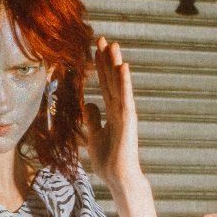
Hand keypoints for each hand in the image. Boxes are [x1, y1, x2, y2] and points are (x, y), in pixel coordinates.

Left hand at [83, 36, 146, 196]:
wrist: (118, 178)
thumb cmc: (108, 161)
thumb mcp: (93, 136)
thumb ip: (92, 120)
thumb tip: (89, 104)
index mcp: (112, 112)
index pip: (105, 84)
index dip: (100, 67)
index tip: (96, 49)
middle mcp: (120, 109)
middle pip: (112, 79)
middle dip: (106, 59)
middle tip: (102, 38)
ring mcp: (125, 114)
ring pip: (119, 84)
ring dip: (116, 64)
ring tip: (113, 44)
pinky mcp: (128, 120)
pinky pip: (125, 97)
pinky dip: (124, 82)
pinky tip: (123, 67)